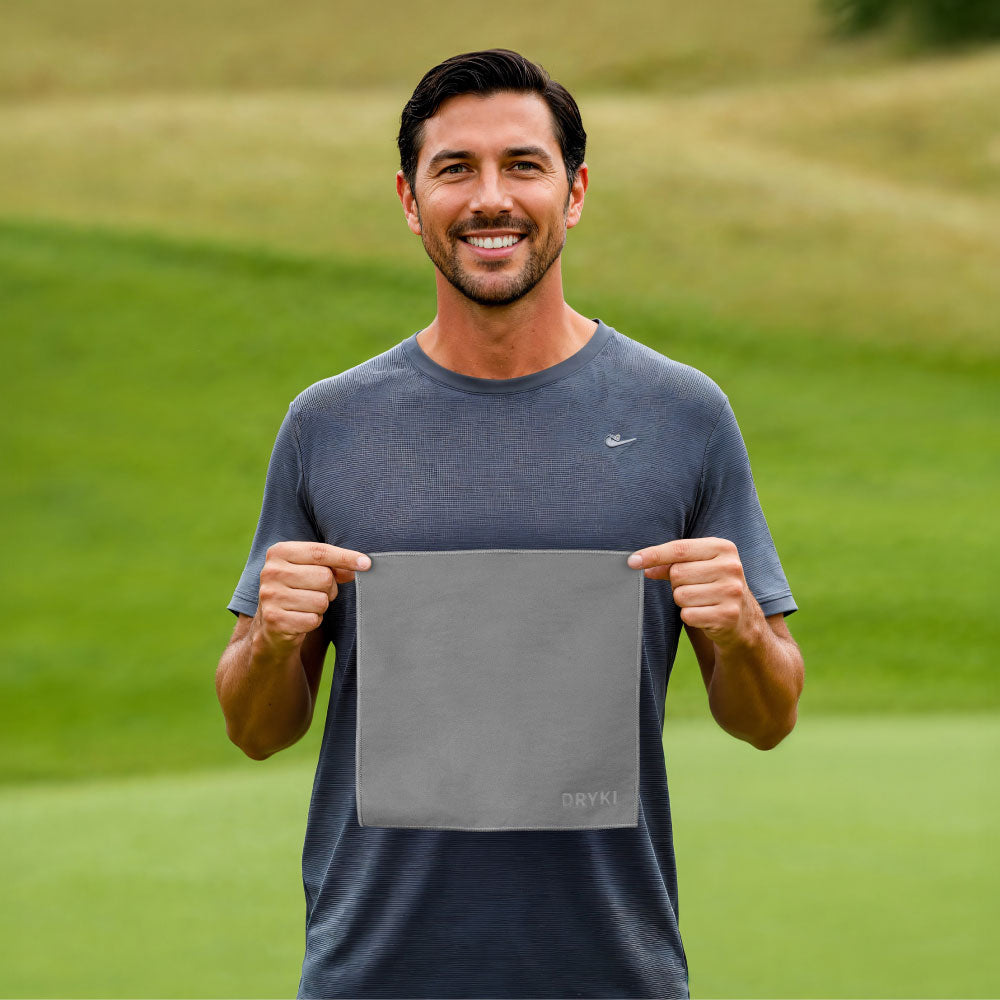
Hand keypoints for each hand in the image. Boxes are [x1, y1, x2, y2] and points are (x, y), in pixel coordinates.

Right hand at [256, 541, 370, 649]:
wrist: (271, 628)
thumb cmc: (298, 591)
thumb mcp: (310, 571)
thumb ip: (333, 565)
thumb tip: (361, 564)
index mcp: (279, 552)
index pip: (320, 551)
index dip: (346, 557)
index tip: (366, 563)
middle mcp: (270, 572)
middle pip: (324, 577)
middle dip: (330, 588)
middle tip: (319, 593)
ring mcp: (270, 596)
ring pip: (321, 601)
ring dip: (321, 607)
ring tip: (307, 606)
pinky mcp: (274, 620)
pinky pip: (313, 620)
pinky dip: (314, 622)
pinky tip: (301, 619)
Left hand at [627, 537, 761, 646]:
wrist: (743, 620)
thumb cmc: (713, 586)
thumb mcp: (699, 567)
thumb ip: (671, 562)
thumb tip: (639, 563)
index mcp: (724, 548)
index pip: (680, 549)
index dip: (653, 555)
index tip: (632, 561)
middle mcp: (731, 567)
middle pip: (677, 574)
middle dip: (677, 584)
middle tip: (694, 588)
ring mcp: (731, 592)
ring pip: (680, 596)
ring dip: (684, 602)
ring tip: (701, 601)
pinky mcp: (728, 615)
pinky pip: (688, 615)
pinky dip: (690, 617)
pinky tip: (705, 614)